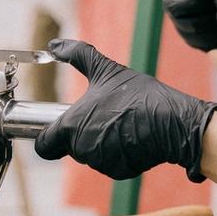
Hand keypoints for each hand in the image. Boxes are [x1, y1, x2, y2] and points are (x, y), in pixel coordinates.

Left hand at [37, 39, 216, 180]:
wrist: (172, 122)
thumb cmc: (137, 95)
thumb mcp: (105, 69)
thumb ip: (76, 55)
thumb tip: (54, 43)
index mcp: (72, 127)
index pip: (44, 145)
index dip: (48, 137)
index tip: (58, 126)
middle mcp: (82, 149)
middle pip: (71, 146)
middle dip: (83, 132)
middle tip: (105, 114)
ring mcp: (100, 163)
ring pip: (92, 155)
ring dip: (102, 142)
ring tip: (123, 123)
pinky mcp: (119, 172)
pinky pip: (111, 163)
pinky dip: (119, 153)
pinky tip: (134, 137)